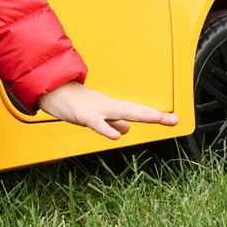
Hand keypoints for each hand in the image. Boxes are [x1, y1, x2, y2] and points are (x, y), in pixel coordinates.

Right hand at [35, 80, 178, 139]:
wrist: (52, 90)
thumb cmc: (73, 102)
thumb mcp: (96, 116)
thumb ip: (112, 122)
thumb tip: (126, 129)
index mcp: (112, 107)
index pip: (138, 111)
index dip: (155, 115)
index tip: (174, 120)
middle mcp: (108, 106)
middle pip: (135, 110)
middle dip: (155, 115)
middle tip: (175, 120)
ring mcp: (97, 109)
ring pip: (121, 112)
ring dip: (139, 114)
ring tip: (156, 118)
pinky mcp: (83, 114)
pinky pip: (96, 123)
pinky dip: (106, 129)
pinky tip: (116, 136)